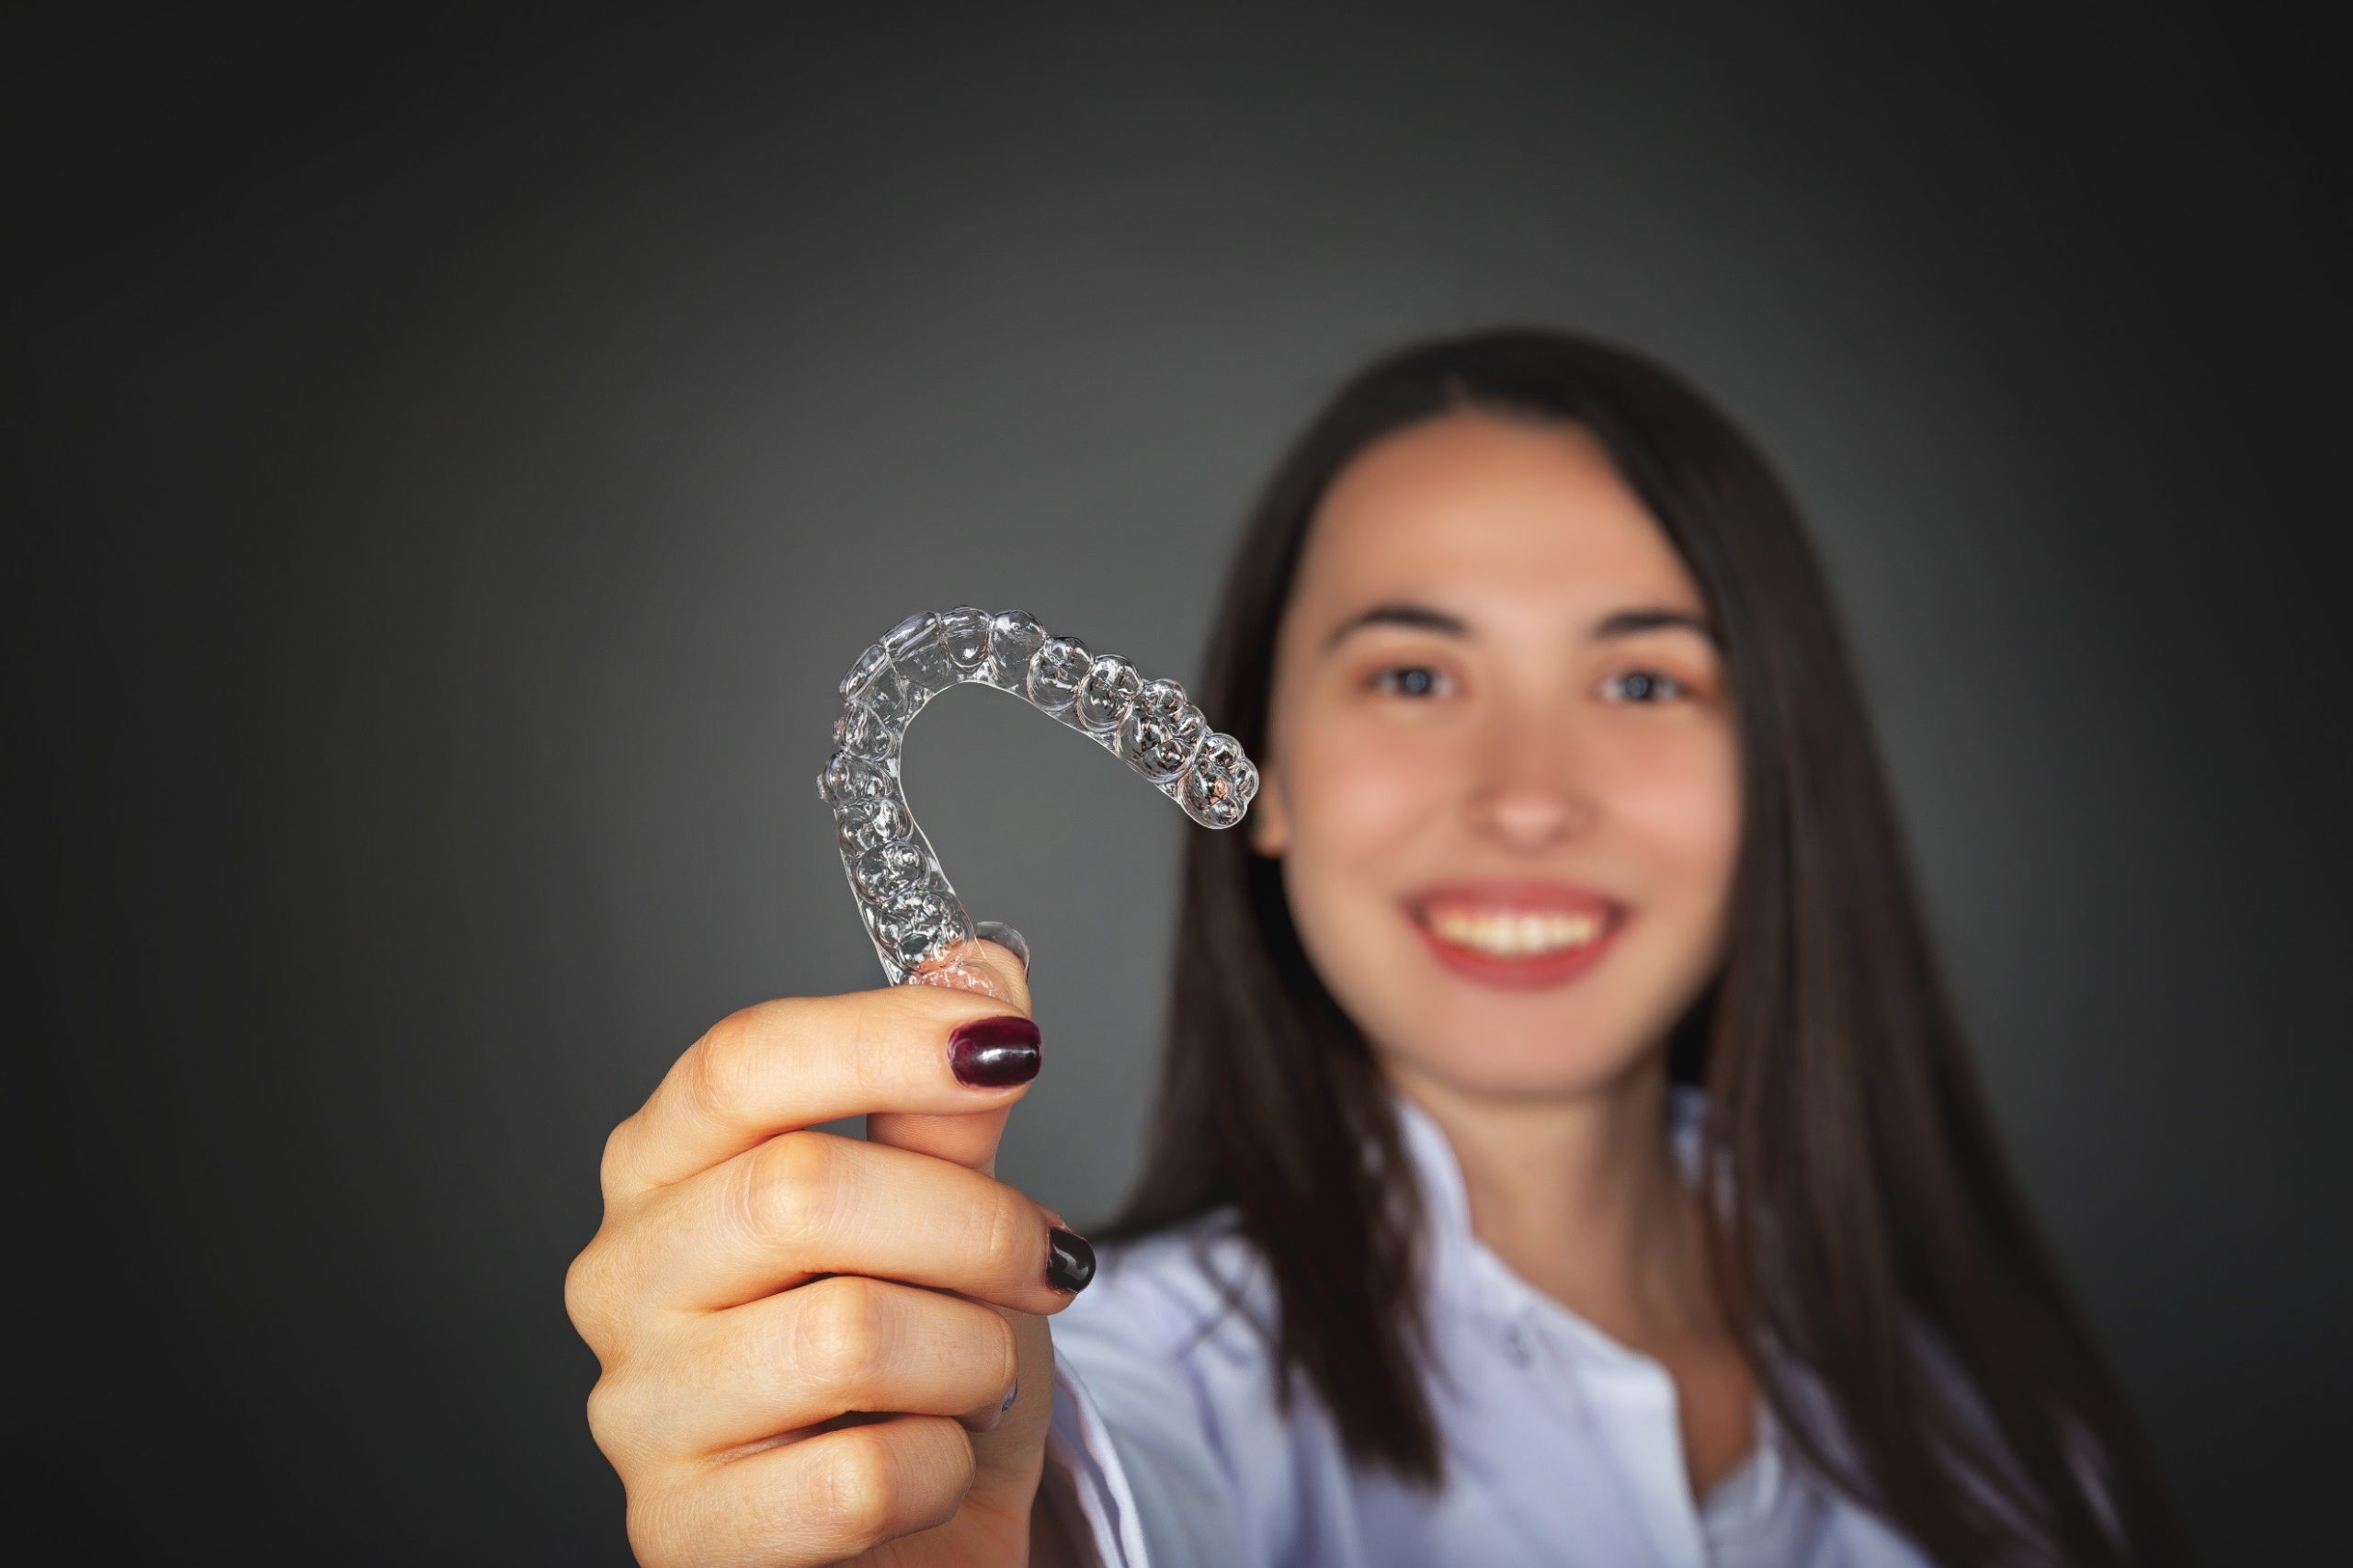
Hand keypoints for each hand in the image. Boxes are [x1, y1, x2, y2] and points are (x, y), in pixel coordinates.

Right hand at [566, 935, 1087, 1564]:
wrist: (916, 1542)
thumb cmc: (916, 1370)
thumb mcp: (946, 1220)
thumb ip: (947, 1105)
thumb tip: (981, 969)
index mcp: (666, 1167)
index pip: (740, 1061)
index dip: (882, 1038)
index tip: (1011, 1041)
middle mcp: (624, 1277)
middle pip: (799, 1188)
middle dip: (971, 1222)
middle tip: (1051, 1258)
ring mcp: (640, 1412)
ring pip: (844, 1334)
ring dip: (971, 1354)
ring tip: (979, 1372)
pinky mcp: (685, 1535)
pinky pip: (855, 1477)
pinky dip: (941, 1463)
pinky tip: (932, 1459)